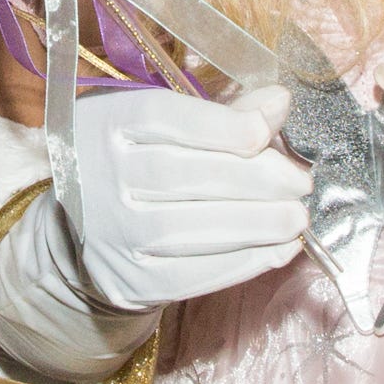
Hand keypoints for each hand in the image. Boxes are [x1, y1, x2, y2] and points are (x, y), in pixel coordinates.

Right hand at [64, 84, 310, 312]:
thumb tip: (279, 103)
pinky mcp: (128, 281)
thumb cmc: (139, 162)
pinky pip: (190, 276)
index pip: (162, 118)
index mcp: (108, 122)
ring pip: (186, 229)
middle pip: (181, 175)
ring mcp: (112, 233)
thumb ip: (225, 115)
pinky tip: (278, 250)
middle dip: (252, 179)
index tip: (264, 132)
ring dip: (254, 225)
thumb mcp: (165, 126)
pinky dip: (241, 264)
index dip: (218, 126)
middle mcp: (101, 176)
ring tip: (296, 219)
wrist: (83, 229)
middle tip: (299, 183)